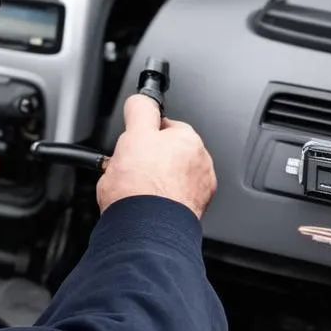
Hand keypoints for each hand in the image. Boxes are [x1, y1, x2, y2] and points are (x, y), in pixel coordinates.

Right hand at [97, 95, 216, 218]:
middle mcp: (201, 165)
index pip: (165, 126)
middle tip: (130, 167)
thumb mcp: (133, 133)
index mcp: (190, 141)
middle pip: (167, 152)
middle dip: (149, 158)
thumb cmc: (140, 186)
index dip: (143, 133)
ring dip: (154, 180)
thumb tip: (141, 100)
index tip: (133, 142)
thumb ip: (140, 110)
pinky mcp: (190, 213)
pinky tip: (144, 203)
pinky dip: (159, 200)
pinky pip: (171, 199)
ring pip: (169, 177)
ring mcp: (198, 192)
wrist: (145, 230)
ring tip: (134, 189)